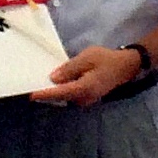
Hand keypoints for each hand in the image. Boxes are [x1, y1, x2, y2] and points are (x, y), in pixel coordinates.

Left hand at [29, 45, 143, 106]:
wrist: (125, 66)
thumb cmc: (106, 59)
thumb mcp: (87, 57)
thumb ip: (69, 68)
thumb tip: (53, 78)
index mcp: (84, 88)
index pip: (60, 92)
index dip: (45, 93)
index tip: (32, 94)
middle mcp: (84, 98)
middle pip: (61, 97)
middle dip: (47, 93)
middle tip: (32, 86)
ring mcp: (86, 99)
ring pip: (66, 97)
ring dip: (54, 92)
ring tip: (41, 84)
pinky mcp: (87, 97)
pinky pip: (71, 95)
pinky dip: (63, 90)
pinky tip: (56, 83)